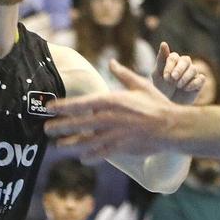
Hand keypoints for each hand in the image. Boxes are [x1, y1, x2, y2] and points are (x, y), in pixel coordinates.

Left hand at [44, 60, 178, 157]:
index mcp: (113, 100)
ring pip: (86, 141)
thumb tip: (113, 62)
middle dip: (60, 126)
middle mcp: (110, 117)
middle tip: (46, 129)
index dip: (63, 106)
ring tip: (58, 146)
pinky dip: (89, 156)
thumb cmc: (157, 104)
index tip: (49, 107)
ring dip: (70, 144)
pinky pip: (100, 153)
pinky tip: (82, 157)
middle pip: (79, 123)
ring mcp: (114, 134)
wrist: (172, 127)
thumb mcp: (140, 85)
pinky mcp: (121, 148)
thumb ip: (123, 75)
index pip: (82, 103)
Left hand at [152, 42, 203, 105]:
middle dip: (179, 69)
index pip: (174, 57)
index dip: (170, 66)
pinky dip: (193, 84)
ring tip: (178, 86)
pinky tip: (186, 89)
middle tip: (173, 79)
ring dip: (185, 78)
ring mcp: (192, 73)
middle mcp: (184, 65)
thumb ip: (161, 59)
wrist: (170, 105)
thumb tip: (164, 43)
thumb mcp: (158, 75)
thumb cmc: (162, 89)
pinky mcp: (199, 82)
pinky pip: (201, 78)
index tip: (165, 77)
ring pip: (193, 69)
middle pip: (186, 60)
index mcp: (173, 61)